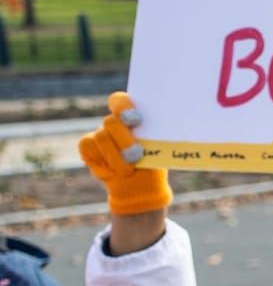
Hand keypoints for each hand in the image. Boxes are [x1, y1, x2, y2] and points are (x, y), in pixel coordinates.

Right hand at [77, 92, 171, 215]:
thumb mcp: (161, 148)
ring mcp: (100, 132)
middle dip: (124, 139)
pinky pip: (89, 146)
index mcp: (133, 116)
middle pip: (111, 121)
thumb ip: (157, 135)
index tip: (136, 120)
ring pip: (102, 137)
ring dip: (116, 156)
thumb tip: (171, 124)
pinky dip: (103, 160)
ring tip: (129, 170)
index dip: (124, 107)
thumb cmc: (155, 161)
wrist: (141, 184)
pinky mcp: (88, 145)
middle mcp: (114, 121)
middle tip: (137, 155)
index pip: (120, 101)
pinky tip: (113, 170)